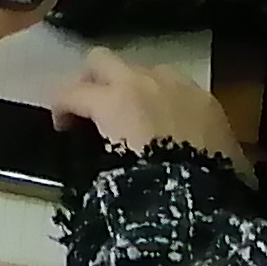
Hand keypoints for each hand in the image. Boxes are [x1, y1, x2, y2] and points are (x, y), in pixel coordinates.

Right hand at [53, 51, 252, 175]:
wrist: (207, 205)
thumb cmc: (150, 194)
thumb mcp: (108, 179)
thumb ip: (94, 153)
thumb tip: (92, 148)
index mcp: (112, 101)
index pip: (70, 92)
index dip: (59, 108)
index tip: (62, 127)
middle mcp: (142, 82)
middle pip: (101, 60)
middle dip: (90, 80)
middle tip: (91, 108)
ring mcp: (177, 84)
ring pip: (142, 68)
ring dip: (131, 86)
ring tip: (135, 116)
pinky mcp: (205, 97)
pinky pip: (175, 85)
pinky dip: (163, 97)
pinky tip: (169, 124)